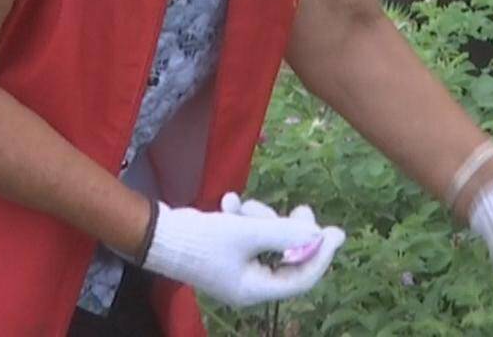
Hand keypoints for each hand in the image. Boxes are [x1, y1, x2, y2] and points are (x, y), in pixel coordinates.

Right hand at [142, 192, 345, 307]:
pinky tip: (230, 202)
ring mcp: (236, 268)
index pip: (300, 279)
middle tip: (303, 209)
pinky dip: (243, 218)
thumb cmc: (202, 238)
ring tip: (242, 205)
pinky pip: (247, 234)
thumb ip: (286, 234)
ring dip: (260, 217)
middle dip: (291, 230)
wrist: (156, 232)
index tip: (335, 232)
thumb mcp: (248, 232)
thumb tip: (321, 235)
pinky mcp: (226, 251)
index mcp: (253, 290)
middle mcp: (247, 284)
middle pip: (286, 257)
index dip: (320, 255)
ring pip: (267, 240)